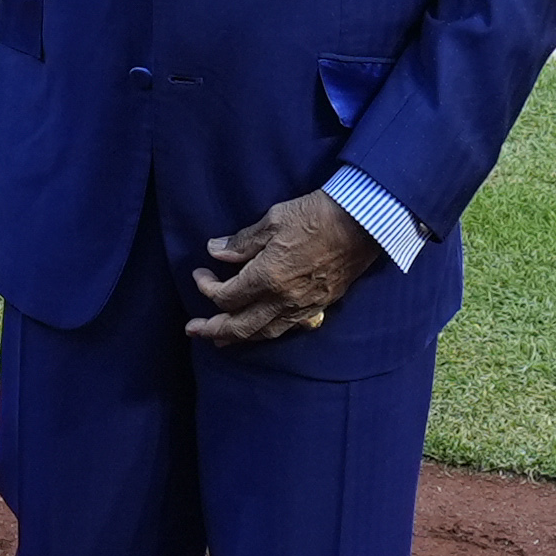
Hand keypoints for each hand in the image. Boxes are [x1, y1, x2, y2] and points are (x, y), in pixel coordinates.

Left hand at [187, 190, 380, 346]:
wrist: (363, 223)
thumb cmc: (317, 214)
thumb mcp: (273, 219)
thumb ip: (242, 241)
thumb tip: (215, 250)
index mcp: (268, 277)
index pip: (226, 296)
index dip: (207, 287)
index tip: (200, 273)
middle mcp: (283, 299)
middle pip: (240, 326)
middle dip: (212, 330)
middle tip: (193, 329)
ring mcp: (303, 306)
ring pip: (264, 333)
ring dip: (238, 338)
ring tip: (220, 341)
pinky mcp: (320, 305)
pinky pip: (287, 328)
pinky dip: (267, 333)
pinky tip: (260, 331)